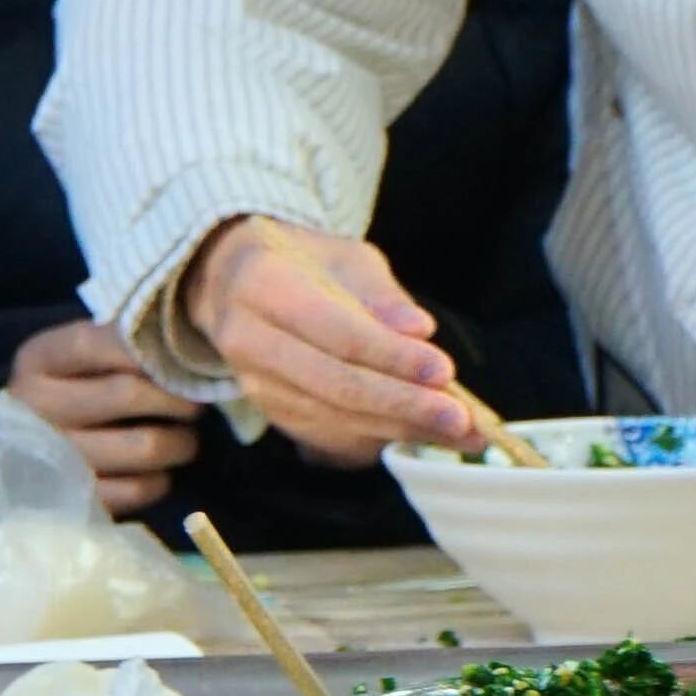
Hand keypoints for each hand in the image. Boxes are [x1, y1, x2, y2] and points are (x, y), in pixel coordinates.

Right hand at [7, 313, 205, 515]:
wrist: (26, 453)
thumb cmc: (71, 393)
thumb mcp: (80, 358)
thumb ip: (121, 345)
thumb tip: (186, 349)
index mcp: (37, 361)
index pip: (92, 343)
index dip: (144, 349)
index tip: (180, 357)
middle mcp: (38, 408)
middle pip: (127, 393)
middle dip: (178, 397)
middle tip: (195, 401)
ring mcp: (56, 458)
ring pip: (145, 446)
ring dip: (180, 442)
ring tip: (183, 437)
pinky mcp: (77, 499)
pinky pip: (139, 489)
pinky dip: (161, 480)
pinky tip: (157, 470)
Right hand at [184, 216, 486, 457]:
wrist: (233, 286)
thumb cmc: (301, 263)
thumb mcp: (343, 256)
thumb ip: (381, 294)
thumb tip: (419, 330)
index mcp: (264, 287)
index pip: (338, 333)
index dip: (393, 358)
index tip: (445, 372)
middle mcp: (250, 342)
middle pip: (336, 386)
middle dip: (404, 406)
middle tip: (462, 420)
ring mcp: (256, 386)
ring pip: (335, 419)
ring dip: (401, 430)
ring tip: (459, 435)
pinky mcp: (271, 414)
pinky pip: (329, 437)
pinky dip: (378, 439)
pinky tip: (423, 436)